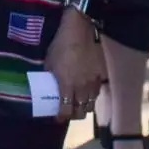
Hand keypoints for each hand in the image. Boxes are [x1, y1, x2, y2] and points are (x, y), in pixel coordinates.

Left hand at [43, 7, 105, 126]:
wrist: (79, 31)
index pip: (66, 111)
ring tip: (78, 105)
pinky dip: (92, 97)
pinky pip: (97, 93)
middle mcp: (81, 88)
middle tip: (68, 112)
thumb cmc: (60, 45)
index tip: (57, 117)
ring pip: (91, 104)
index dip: (61, 117)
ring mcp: (92, 82)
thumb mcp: (49, 62)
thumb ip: (50, 76)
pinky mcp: (100, 75)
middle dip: (74, 115)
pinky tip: (87, 93)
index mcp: (66, 85)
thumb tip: (47, 84)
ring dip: (84, 108)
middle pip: (81, 112)